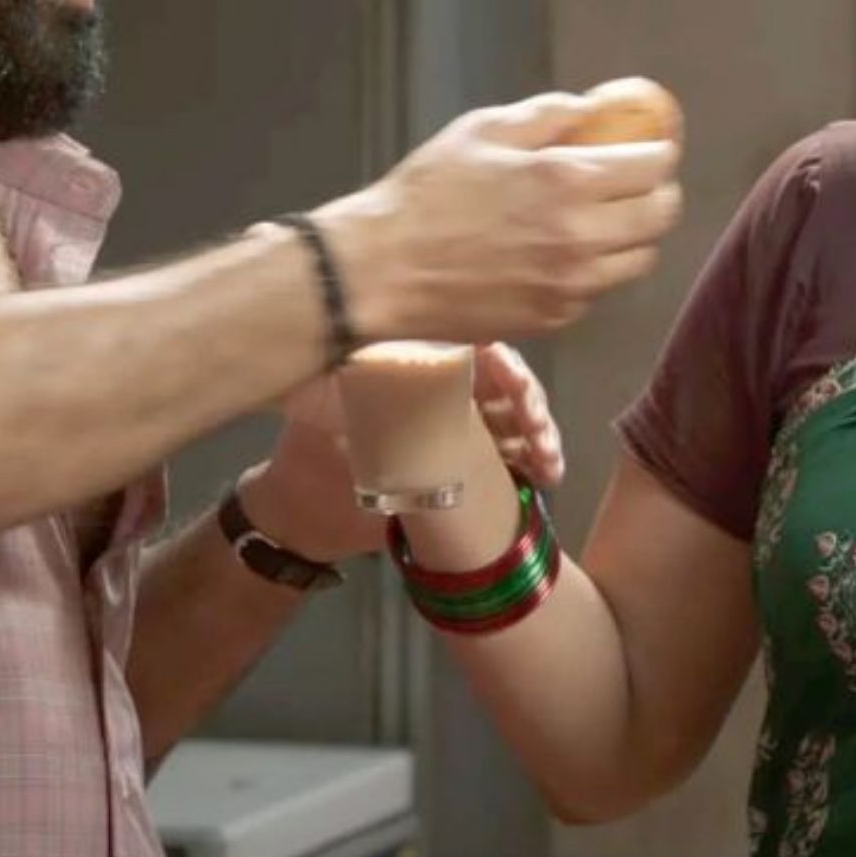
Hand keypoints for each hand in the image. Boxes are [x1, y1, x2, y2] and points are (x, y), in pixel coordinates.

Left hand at [239, 345, 564, 563]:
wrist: (307, 508)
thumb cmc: (312, 447)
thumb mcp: (327, 405)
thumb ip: (350, 377)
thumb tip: (376, 354)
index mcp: (416, 361)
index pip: (476, 348)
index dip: (504, 364)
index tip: (517, 387)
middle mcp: (446, 383)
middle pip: (506, 381)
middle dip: (531, 403)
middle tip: (537, 433)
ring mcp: (463, 421)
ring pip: (518, 416)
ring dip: (542, 435)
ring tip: (548, 466)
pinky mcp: (471, 457)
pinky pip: (513, 451)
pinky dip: (536, 461)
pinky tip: (549, 477)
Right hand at [315, 92, 682, 343]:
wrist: (380, 271)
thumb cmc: (425, 195)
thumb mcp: (481, 131)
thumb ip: (546, 116)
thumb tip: (588, 109)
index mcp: (566, 181)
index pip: (652, 166)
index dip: (659, 151)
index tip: (651, 147)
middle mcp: (580, 237)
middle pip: (660, 216)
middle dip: (658, 192)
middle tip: (638, 183)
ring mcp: (570, 284)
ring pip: (639, 259)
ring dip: (634, 236)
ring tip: (608, 220)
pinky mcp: (554, 318)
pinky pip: (599, 290)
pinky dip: (597, 269)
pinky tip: (566, 253)